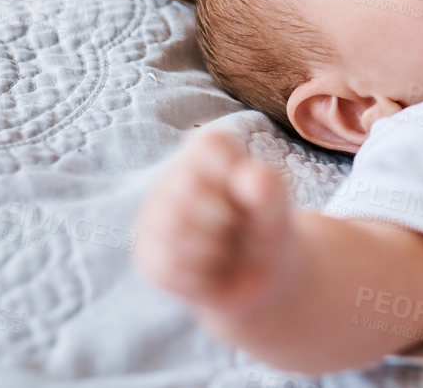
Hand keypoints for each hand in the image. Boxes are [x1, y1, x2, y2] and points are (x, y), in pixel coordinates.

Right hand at [134, 128, 293, 319]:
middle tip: (237, 227)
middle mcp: (173, 176)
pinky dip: (201, 276)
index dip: (235, 172)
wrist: (256, 278)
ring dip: (213, 250)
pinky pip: (170, 266)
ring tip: (225, 248)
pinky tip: (211, 270)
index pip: (211, 144)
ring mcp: (154, 215)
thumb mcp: (276, 211)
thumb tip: (256, 177)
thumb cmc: (264, 230)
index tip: (252, 189)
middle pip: (189, 190)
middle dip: (225, 219)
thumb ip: (270, 192)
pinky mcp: (146, 253)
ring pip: (174, 230)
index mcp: (207, 150)